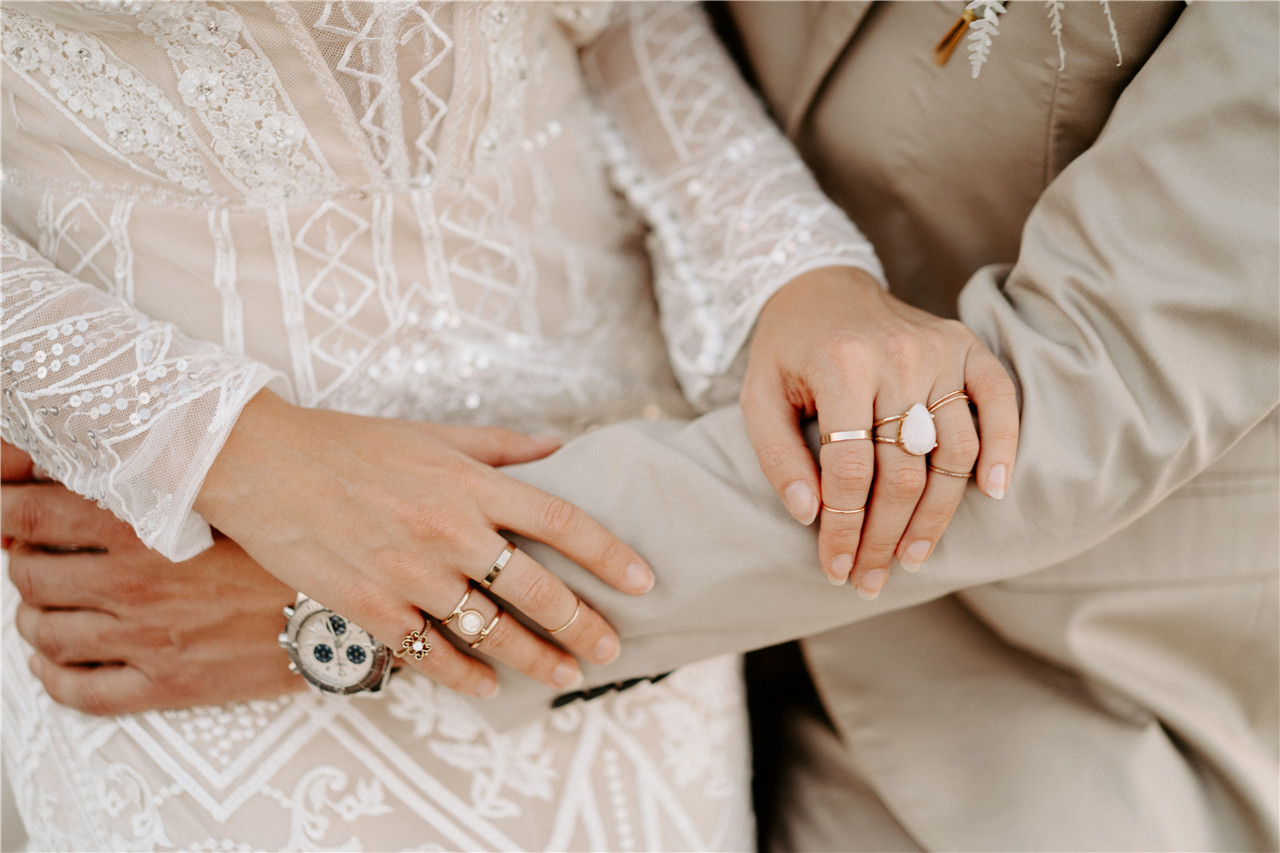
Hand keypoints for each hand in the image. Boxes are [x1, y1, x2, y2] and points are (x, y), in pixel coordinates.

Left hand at [3, 440, 300, 712]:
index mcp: (147, 527)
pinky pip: (77, 691)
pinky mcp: (167, 685)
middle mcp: (135, 585)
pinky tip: (57, 658)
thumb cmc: (288, 540)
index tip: (6, 506)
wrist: (351, 605)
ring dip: (34, 615)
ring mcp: (147, 641)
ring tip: (53, 604)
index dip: (3, 507)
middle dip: (24, 562)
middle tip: (45, 555)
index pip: (29, 514)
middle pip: (28, 576)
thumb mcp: (224, 492)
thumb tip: (96, 466)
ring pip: (42, 632)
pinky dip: (51, 674)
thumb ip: (158, 474)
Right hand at [193, 392, 654, 699]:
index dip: (607, 553)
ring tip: (567, 676)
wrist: (262, 463)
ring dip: (535, 660)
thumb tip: (558, 452)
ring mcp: (410, 575)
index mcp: (470, 484)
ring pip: (491, 630)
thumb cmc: (350, 444)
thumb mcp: (432, 434)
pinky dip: (464, 675)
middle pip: (536, 588)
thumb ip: (500, 447)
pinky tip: (490, 688)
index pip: (560, 519)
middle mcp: (449, 532)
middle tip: (611, 647)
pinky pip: (429, 653)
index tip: (640, 580)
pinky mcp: (371, 607)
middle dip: (582, 624)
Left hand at [741, 266, 1018, 595]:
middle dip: (885, 536)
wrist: (822, 285)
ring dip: (936, 516)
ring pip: (953, 452)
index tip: (835, 569)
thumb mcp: (757, 396)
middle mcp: (897, 357)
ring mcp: (939, 351)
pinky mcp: (967, 346)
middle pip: (904, 470)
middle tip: (869, 579)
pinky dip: (1004, 448)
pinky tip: (994, 493)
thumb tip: (810, 515)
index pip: (850, 468)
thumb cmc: (787, 350)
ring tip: (913, 558)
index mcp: (841, 366)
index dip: (843, 528)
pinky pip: (1000, 402)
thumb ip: (776, 455)